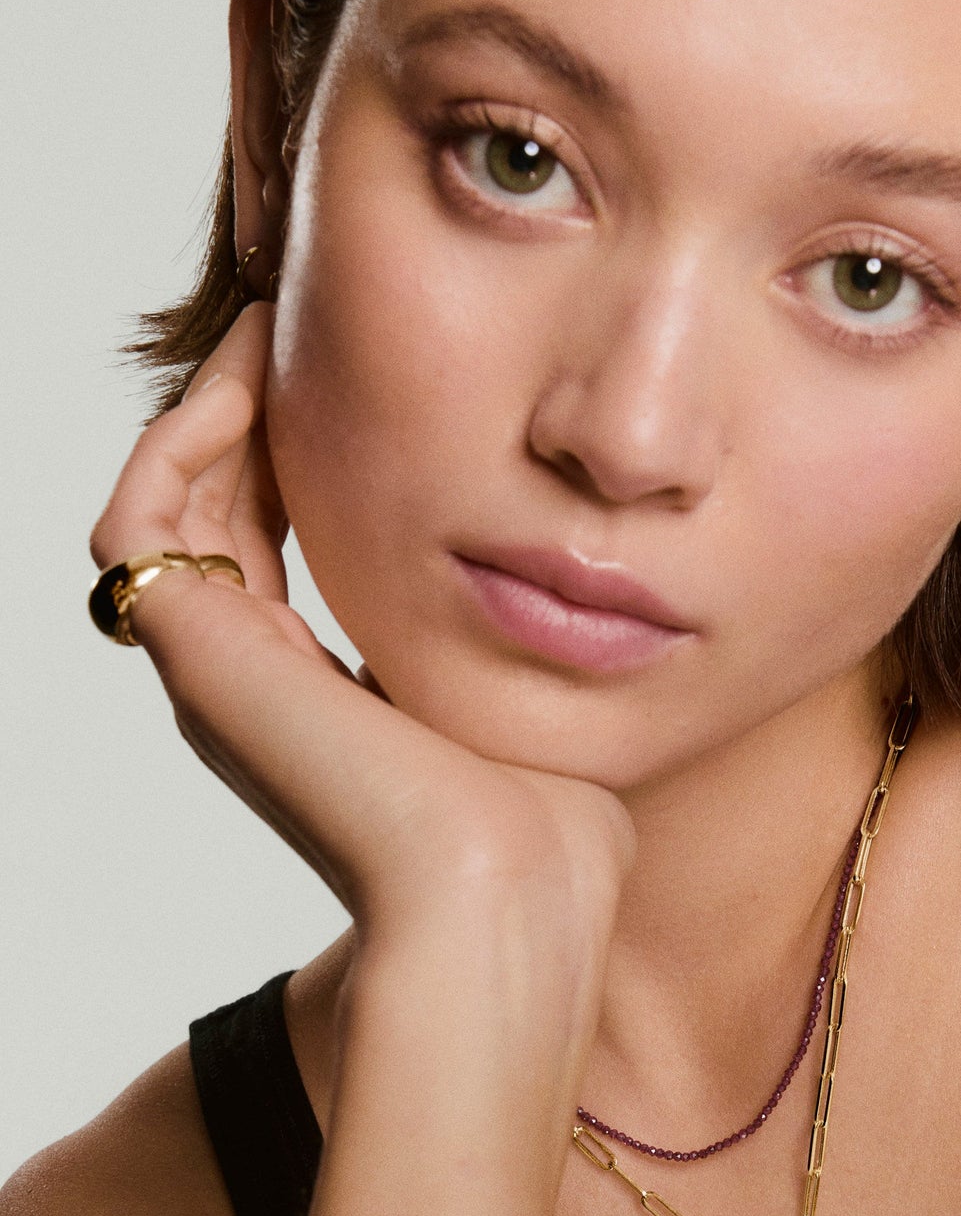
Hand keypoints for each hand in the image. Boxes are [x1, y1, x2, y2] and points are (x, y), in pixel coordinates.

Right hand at [88, 301, 633, 1015]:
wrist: (504, 894)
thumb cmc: (541, 826)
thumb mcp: (521, 703)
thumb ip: (507, 643)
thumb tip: (563, 580)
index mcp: (320, 696)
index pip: (276, 542)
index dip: (302, 449)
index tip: (350, 369)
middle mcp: (254, 684)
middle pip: (220, 511)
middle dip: (257, 412)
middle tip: (298, 321)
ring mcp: (217, 675)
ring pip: (173, 504)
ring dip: (216, 408)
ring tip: (272, 330)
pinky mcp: (197, 658)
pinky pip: (140, 519)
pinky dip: (182, 440)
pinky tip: (254, 381)